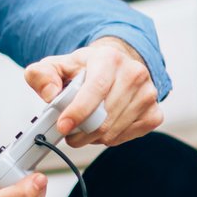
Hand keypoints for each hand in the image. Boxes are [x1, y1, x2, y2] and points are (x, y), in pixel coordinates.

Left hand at [23, 36, 162, 147]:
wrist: (115, 66)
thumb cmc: (84, 68)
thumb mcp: (56, 65)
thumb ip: (41, 76)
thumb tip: (51, 95)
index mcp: (109, 58)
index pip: (96, 88)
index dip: (78, 111)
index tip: (63, 126)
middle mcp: (134, 74)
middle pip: (104, 116)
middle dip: (80, 130)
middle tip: (67, 130)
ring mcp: (148, 94)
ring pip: (113, 130)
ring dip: (92, 137)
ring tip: (83, 127)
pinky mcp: (154, 113)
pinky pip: (126, 137)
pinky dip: (109, 138)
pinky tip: (101, 126)